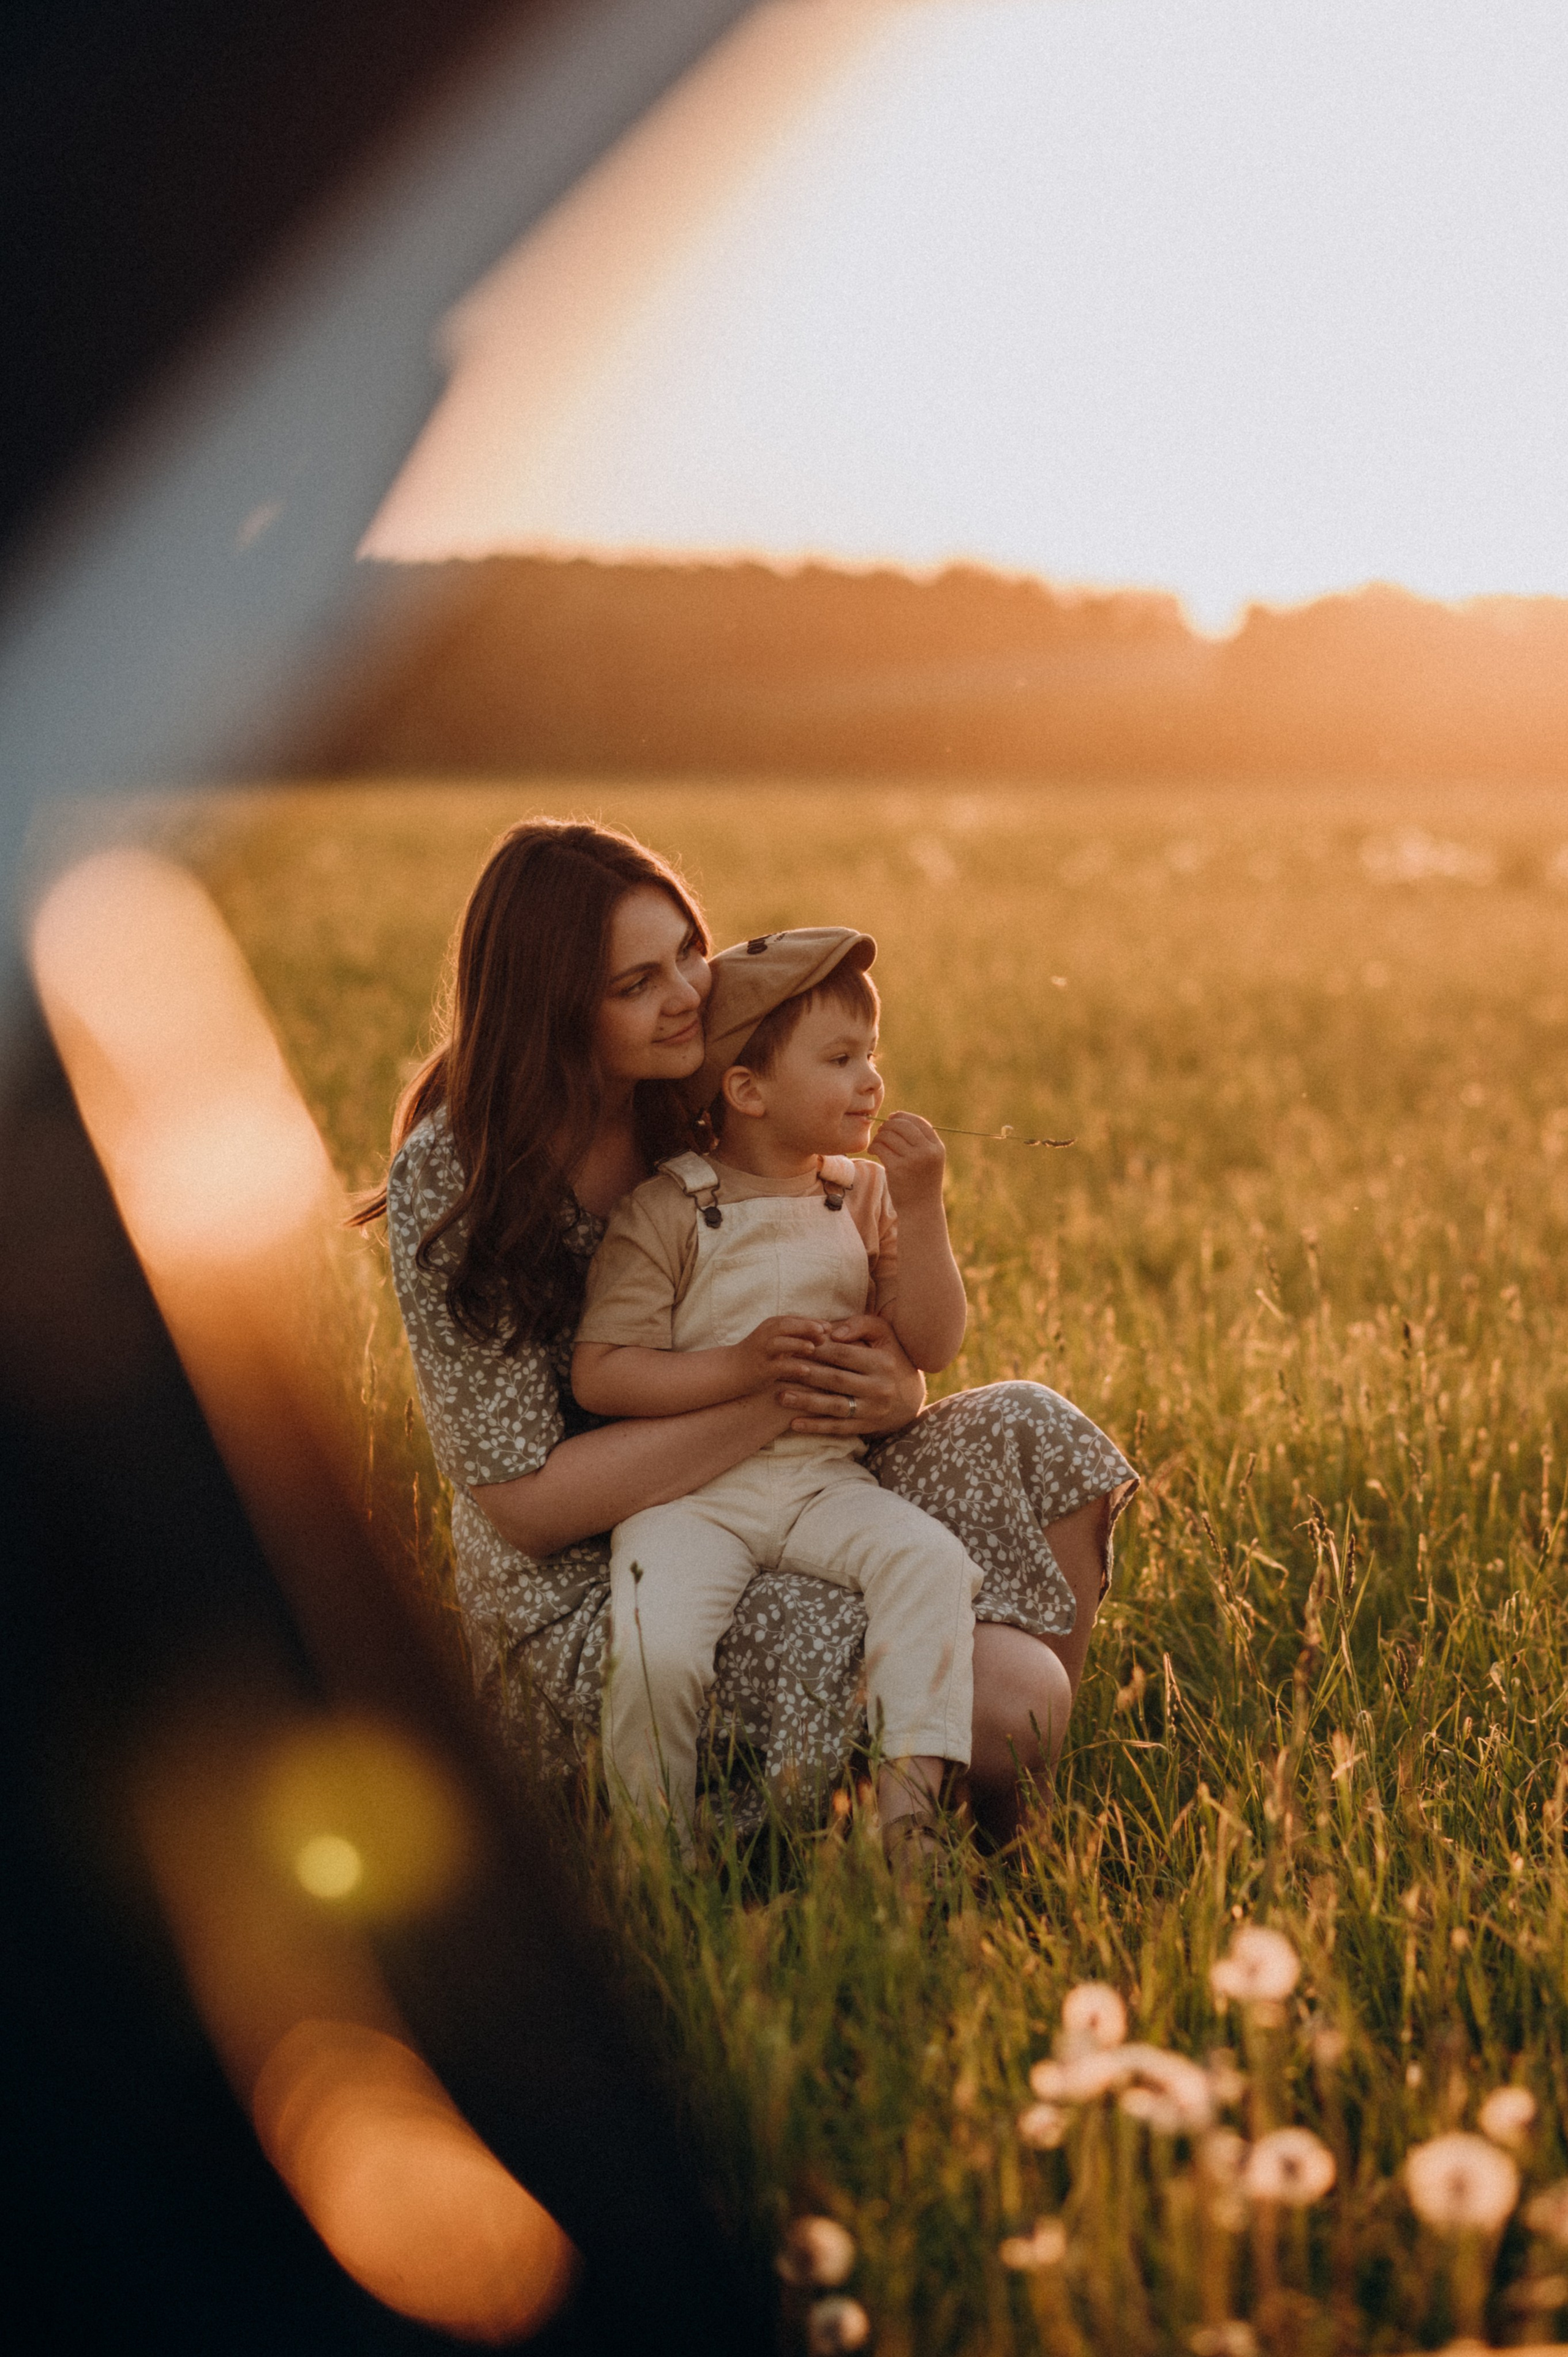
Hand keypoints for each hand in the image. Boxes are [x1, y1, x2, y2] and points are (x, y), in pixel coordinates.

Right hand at [735, 1314, 828, 1393]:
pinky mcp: (760, 1369)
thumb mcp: (777, 1340)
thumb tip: (825, 1333)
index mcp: (771, 1326)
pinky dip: (791, 1367)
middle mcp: (765, 1335)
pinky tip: (805, 1370)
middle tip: (824, 1332)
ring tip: (813, 1348)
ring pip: (779, 1344)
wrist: (731, 1370)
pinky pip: (776, 1367)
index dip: (812, 1321)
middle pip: (786, 1326)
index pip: (793, 1319)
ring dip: (797, 1344)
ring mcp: (761, 1352)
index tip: (829, 1327)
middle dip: (806, 1327)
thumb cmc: (761, 1354)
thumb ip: (797, 1335)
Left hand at [770, 1312, 924, 1437]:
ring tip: (780, 1396)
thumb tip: (831, 1331)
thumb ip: (860, 1325)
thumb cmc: (891, 1357)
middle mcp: (879, 1387)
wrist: (911, 1397)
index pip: (843, 1354)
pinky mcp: (866, 1426)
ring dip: (806, 1402)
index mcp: (882, 1362)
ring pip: (835, 1406)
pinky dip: (816, 1426)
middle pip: (836, 1380)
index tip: (793, 1346)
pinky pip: (838, 1427)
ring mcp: (872, 1410)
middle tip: (779, 1370)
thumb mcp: (884, 1335)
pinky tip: (794, 1423)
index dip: (817, 1350)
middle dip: (805, 1375)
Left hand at [870, 1112, 945, 1211]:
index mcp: (937, 1147)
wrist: (921, 1209)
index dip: (903, 1116)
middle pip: (902, 1125)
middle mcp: (927, 1151)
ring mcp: (913, 1160)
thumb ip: (920, 1140)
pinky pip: (881, 1147)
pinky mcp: (897, 1168)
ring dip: (879, 1137)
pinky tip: (874, 1151)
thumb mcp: (930, 1160)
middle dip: (888, 1125)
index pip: (919, 1122)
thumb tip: (897, 1117)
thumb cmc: (922, 1182)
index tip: (892, 1118)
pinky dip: (874, 1147)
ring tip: (878, 1144)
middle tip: (882, 1132)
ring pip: (889, 1135)